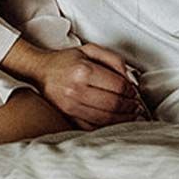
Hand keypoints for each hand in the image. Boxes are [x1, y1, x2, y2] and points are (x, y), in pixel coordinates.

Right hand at [4, 39, 143, 128]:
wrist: (40, 71)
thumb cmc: (67, 60)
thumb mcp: (90, 50)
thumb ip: (113, 60)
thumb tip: (130, 79)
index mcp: (83, 71)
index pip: (117, 86)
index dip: (131, 91)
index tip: (135, 93)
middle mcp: (76, 90)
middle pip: (112, 104)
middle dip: (130, 107)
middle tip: (137, 107)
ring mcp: (70, 107)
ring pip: (104, 119)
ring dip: (122, 120)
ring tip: (132, 116)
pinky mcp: (67, 117)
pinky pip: (91, 128)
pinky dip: (107, 128)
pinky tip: (116, 124)